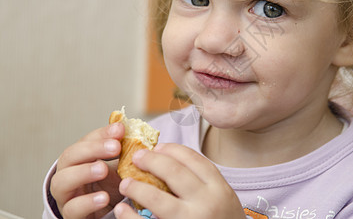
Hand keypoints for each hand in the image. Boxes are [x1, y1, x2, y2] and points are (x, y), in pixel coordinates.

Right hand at [50, 122, 124, 218]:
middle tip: (115, 147)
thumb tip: (142, 136)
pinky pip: (72, 209)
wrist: (107, 213)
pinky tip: (104, 197)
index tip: (120, 130)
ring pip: (61, 181)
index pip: (85, 140)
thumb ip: (125, 152)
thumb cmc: (111, 186)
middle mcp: (68, 174)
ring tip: (103, 169)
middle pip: (69, 156)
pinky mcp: (71, 215)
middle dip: (92, 149)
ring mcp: (66, 195)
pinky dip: (87, 202)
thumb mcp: (118, 167)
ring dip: (83, 173)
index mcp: (80, 158)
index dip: (102, 134)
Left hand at [113, 143, 245, 218]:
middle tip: (137, 157)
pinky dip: (130, 217)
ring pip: (158, 199)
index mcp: (219, 189)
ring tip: (126, 183)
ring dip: (137, 187)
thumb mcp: (223, 198)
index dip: (172, 149)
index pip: (194, 160)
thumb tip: (168, 160)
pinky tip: (123, 210)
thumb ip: (203, 183)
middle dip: (152, 160)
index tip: (158, 146)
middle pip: (174, 172)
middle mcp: (206, 203)